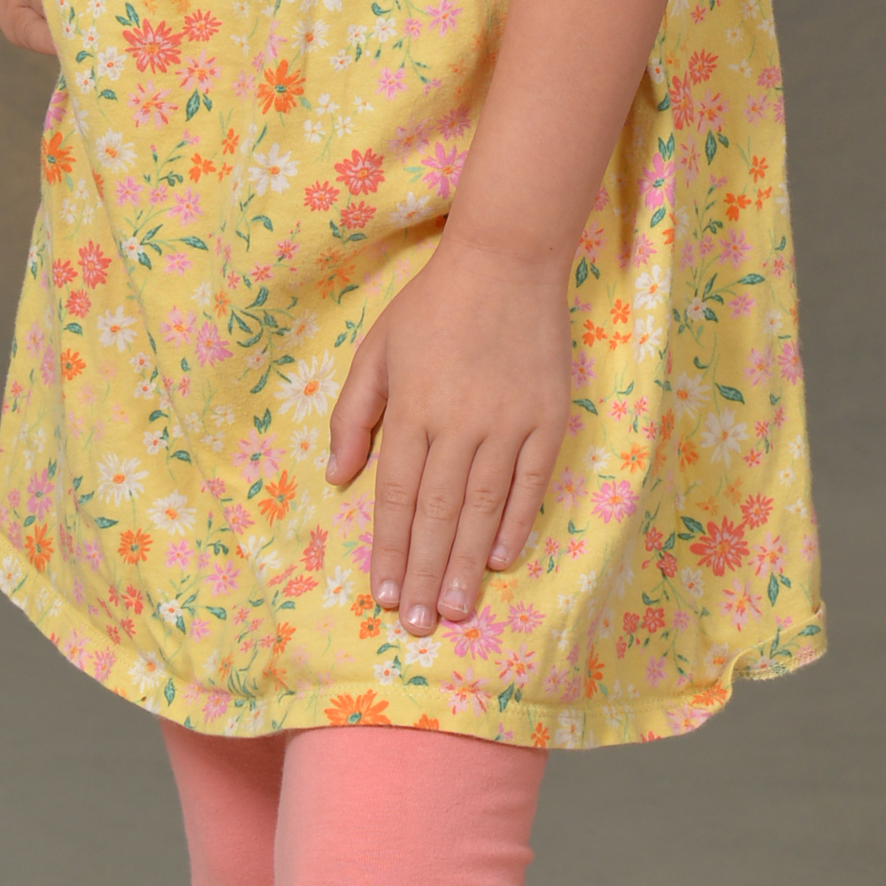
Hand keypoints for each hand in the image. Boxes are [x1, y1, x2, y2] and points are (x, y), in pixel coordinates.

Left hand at [323, 236, 570, 638]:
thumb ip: (354, 414)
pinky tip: (498, 559)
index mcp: (411, 407)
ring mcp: (506, 421)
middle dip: (422, 573)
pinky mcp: (547, 418)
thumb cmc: (433, 305)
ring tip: (453, 610)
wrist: (506, 260)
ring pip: (481, 506)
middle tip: (415, 626)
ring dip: (464, 563)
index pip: (395, 494)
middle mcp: (457, 421)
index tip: (380, 595)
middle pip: (436, 511)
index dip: (387, 548)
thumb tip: (338, 476)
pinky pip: (529, 482)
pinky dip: (515, 523)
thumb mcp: (377, 349)